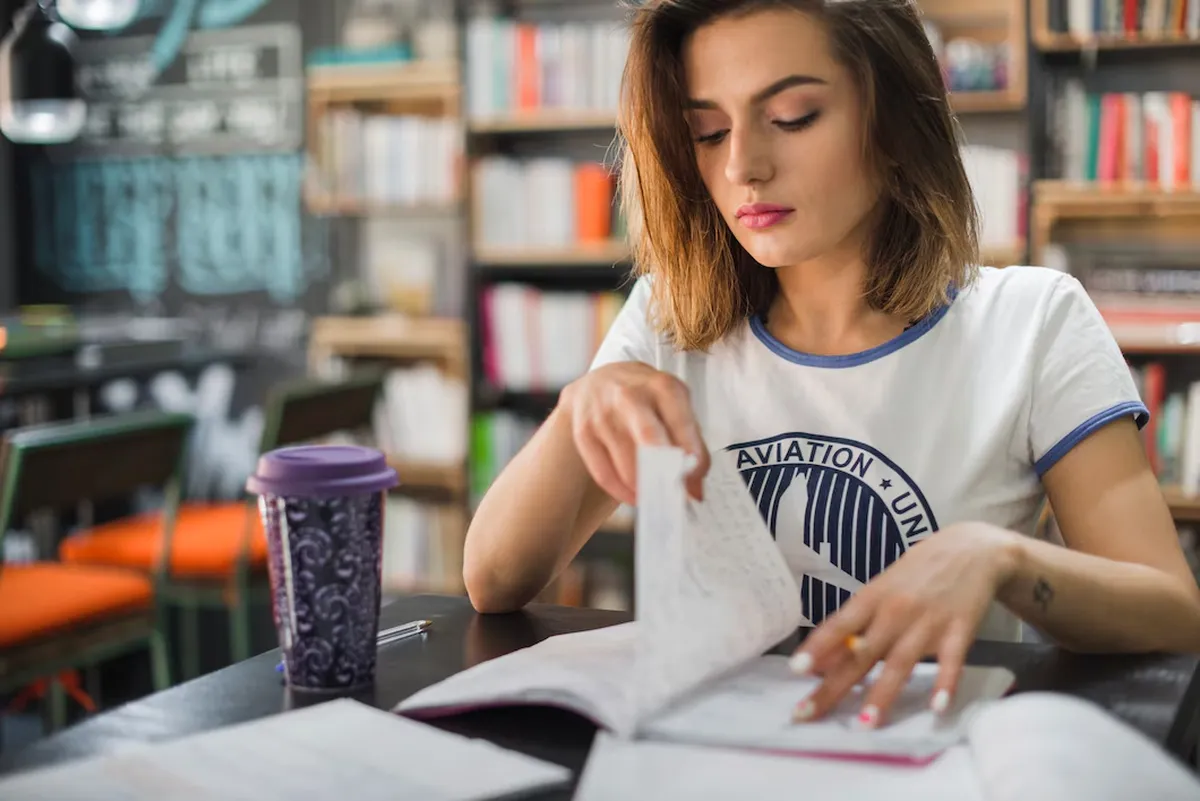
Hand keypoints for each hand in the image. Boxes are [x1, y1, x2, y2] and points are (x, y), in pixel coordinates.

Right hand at [560, 361, 708, 504]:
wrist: (601, 378)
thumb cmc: (646, 396)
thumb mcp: (675, 405)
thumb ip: (692, 443)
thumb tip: (695, 490)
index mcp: (661, 386)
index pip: (680, 423)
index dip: (691, 455)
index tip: (694, 477)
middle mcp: (630, 396)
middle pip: (649, 438)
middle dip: (665, 472)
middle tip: (674, 493)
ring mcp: (603, 414)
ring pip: (627, 465)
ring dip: (645, 488)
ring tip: (657, 495)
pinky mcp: (584, 433)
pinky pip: (604, 474)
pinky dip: (622, 492)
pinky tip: (634, 495)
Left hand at [788, 522, 1022, 727]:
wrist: (972, 550)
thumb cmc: (920, 570)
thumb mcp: (885, 586)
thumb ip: (861, 620)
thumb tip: (830, 655)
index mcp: (874, 597)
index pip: (839, 626)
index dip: (818, 647)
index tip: (796, 670)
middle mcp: (896, 611)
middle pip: (861, 654)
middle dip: (834, 687)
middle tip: (808, 713)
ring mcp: (928, 623)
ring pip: (900, 664)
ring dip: (882, 695)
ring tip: (865, 724)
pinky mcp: (959, 632)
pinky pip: (951, 662)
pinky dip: (944, 684)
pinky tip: (936, 707)